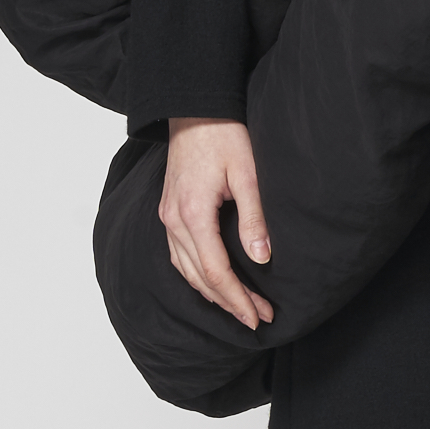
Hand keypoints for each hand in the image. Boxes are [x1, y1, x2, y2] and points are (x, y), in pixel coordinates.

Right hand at [158, 119, 273, 329]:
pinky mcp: (169, 210)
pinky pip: (179, 255)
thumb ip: (254, 218)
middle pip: (199, 277)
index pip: (215, 270)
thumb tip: (262, 258)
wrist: (195, 108)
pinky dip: (197, 275)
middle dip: (230, 302)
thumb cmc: (225, 134)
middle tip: (258, 320)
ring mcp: (167, 216)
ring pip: (186, 270)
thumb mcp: (247, 173)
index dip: (237, 298)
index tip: (259, 316)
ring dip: (213, 293)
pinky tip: (214, 283)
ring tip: (240, 308)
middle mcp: (173, 219)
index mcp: (193, 212)